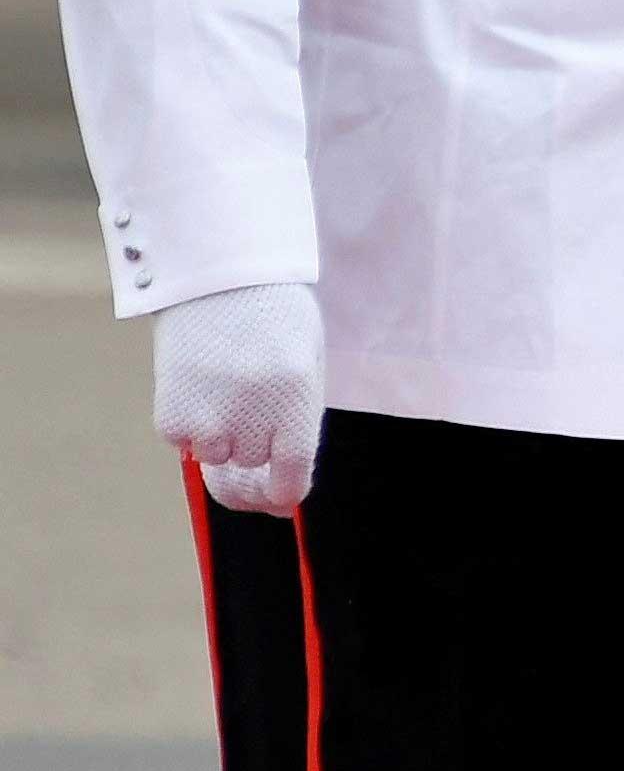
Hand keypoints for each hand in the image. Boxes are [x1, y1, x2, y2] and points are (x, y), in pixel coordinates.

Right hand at [154, 279, 324, 514]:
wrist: (217, 274)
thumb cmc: (273, 316)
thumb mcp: (305, 363)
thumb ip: (296, 419)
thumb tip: (281, 485)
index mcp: (296, 404)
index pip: (292, 478)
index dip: (281, 493)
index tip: (276, 496)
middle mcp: (253, 417)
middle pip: (249, 467)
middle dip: (249, 449)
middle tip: (244, 413)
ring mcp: (208, 417)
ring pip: (214, 456)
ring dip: (218, 433)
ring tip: (222, 383)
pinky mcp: (170, 413)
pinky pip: (181, 440)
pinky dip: (188, 421)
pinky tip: (196, 381)